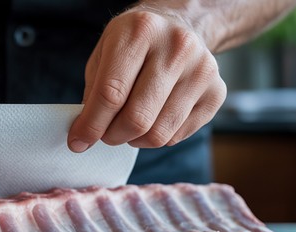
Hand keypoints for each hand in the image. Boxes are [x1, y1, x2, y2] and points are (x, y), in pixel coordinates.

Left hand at [68, 7, 225, 151]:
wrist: (181, 25)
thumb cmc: (135, 44)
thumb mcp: (105, 53)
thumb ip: (93, 93)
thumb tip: (84, 136)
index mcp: (141, 31)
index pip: (111, 93)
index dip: (91, 125)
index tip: (78, 141)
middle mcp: (176, 47)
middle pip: (137, 118)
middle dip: (113, 136)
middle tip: (105, 134)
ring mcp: (202, 70)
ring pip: (159, 134)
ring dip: (135, 140)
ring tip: (129, 125)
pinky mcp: (217, 93)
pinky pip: (177, 136)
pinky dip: (158, 138)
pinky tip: (153, 119)